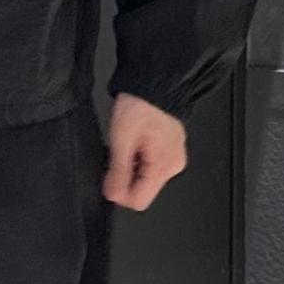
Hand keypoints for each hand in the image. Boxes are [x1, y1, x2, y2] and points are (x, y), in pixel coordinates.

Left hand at [103, 93, 186, 210]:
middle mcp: (174, 166)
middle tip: (120, 153)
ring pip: (145, 178)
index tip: (110, 178)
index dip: (120, 193)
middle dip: (126, 178)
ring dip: (132, 167)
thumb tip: (112, 194)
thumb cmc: (142, 104)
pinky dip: (139, 158)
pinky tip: (136, 141)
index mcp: (164, 167)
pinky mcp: (170, 149)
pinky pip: (151, 165)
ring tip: (130, 143)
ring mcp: (174, 157)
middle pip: (143, 190)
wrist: (156, 81)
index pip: (139, 202)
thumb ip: (117, 173)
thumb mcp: (122, 141)